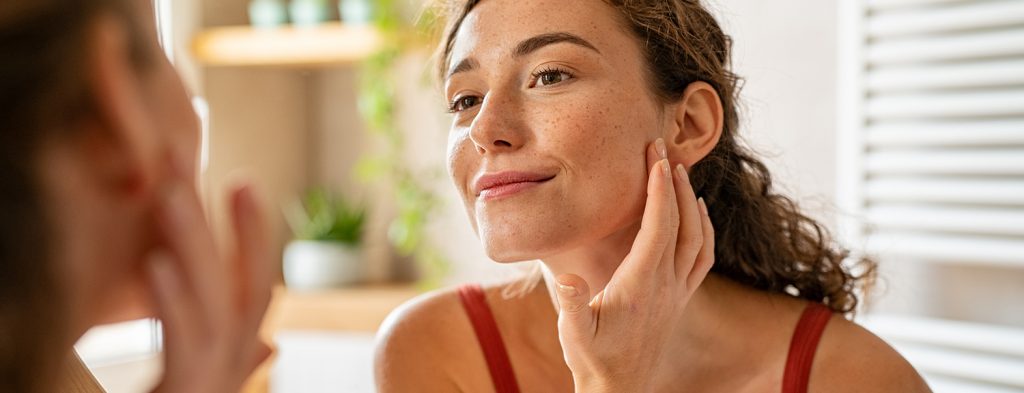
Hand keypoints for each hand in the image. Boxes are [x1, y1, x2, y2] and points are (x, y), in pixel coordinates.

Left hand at [146, 170, 273, 392]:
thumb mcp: (187, 380)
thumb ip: (213, 351)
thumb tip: (270, 343)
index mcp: (230, 362)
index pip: (253, 290)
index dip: (253, 236)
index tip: (242, 180)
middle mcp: (230, 372)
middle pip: (244, 290)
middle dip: (239, 227)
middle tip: (218, 166)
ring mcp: (212, 384)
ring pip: (217, 308)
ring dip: (197, 245)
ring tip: (172, 192)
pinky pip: (184, 347)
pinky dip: (173, 304)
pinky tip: (156, 262)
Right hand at [554, 138, 714, 392]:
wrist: (620, 389)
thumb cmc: (593, 360)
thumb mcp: (574, 334)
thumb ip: (573, 305)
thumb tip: (568, 278)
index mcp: (642, 284)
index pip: (659, 226)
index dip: (658, 189)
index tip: (654, 156)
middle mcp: (667, 285)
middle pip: (683, 223)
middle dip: (674, 182)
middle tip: (662, 149)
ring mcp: (678, 292)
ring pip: (699, 238)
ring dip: (691, 202)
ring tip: (679, 173)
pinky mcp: (680, 299)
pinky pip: (702, 257)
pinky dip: (704, 229)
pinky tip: (697, 215)